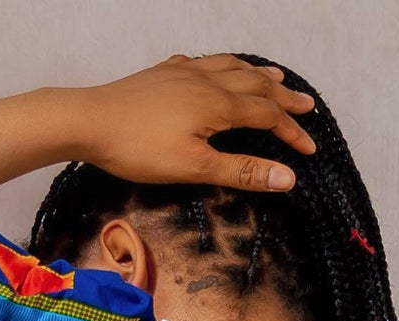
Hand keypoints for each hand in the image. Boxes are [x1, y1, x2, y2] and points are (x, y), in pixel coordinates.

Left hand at [72, 54, 316, 191]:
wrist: (89, 121)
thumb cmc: (139, 150)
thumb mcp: (195, 167)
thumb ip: (241, 170)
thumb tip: (288, 178)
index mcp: (218, 104)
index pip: (266, 116)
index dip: (291, 132)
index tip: (310, 150)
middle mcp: (206, 81)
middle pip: (255, 84)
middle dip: (283, 96)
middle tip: (307, 104)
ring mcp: (182, 74)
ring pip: (229, 66)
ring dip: (256, 73)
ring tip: (274, 75)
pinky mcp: (161, 75)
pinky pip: (200, 63)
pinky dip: (218, 65)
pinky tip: (213, 69)